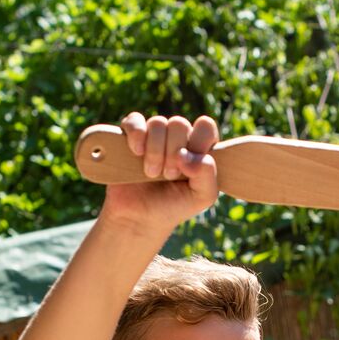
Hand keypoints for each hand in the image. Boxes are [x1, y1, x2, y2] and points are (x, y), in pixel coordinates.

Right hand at [100, 111, 219, 237]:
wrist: (139, 218)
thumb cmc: (174, 206)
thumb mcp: (202, 197)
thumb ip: (208, 174)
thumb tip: (186, 154)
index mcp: (199, 146)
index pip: (205, 126)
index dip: (197, 144)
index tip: (188, 168)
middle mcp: (177, 136)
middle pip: (179, 124)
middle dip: (173, 153)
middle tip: (168, 176)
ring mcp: (153, 135)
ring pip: (157, 123)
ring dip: (155, 151)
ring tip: (151, 174)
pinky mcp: (130, 137)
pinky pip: (134, 121)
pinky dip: (136, 135)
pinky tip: (137, 152)